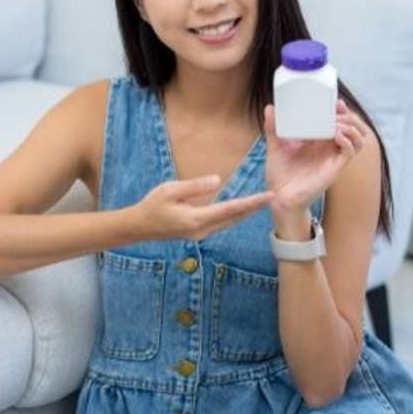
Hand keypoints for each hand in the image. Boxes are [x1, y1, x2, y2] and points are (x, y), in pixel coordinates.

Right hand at [127, 175, 273, 242]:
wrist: (139, 226)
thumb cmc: (152, 205)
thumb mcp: (170, 190)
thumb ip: (194, 186)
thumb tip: (217, 180)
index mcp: (196, 218)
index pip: (230, 209)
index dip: (251, 202)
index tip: (268, 196)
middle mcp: (202, 229)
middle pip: (234, 218)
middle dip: (253, 208)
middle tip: (273, 197)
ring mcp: (201, 233)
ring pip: (229, 222)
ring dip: (245, 213)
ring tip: (261, 202)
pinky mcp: (198, 232)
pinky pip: (222, 223)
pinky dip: (234, 215)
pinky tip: (241, 210)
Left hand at [263, 99, 368, 221]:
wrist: (279, 197)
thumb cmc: (280, 174)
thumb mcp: (275, 145)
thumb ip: (273, 127)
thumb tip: (270, 107)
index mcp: (319, 141)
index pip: (339, 122)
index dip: (342, 111)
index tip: (336, 102)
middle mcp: (329, 148)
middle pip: (353, 128)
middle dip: (349, 116)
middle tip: (337, 110)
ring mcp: (333, 158)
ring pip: (358, 139)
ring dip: (351, 127)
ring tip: (337, 123)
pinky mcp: (334, 169)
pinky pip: (349, 153)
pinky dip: (347, 141)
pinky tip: (336, 135)